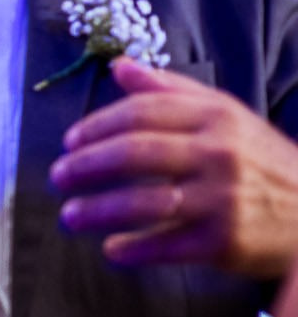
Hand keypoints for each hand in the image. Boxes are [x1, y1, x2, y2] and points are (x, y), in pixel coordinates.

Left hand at [52, 58, 297, 279]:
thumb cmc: (259, 160)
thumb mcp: (225, 116)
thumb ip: (171, 91)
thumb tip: (119, 66)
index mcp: (217, 116)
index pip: (142, 112)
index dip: (97, 125)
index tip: (68, 141)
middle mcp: (220, 153)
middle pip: (135, 153)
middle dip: (86, 166)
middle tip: (57, 177)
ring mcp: (223, 199)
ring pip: (144, 202)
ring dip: (97, 210)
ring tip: (69, 215)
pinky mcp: (225, 241)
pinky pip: (165, 245)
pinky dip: (133, 248)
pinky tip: (112, 249)